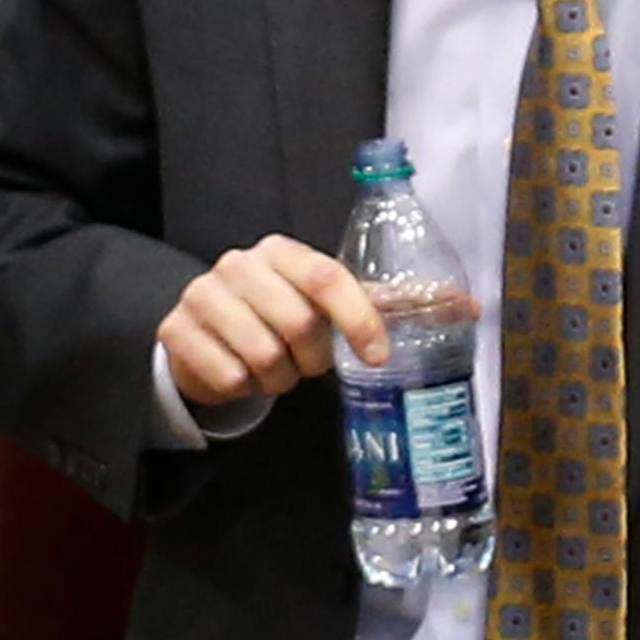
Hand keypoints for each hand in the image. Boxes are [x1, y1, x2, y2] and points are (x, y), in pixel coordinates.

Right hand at [157, 234, 388, 408]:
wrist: (204, 336)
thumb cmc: (273, 317)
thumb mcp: (321, 304)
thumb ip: (382, 304)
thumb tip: (463, 306)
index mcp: (280, 251)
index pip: (325, 277)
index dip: (357, 318)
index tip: (376, 356)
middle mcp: (238, 264)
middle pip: (298, 322)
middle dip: (312, 359)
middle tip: (305, 365)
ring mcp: (202, 294)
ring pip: (263, 355)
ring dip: (278, 378)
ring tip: (272, 370)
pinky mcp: (176, 328)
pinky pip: (229, 375)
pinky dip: (243, 388)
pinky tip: (239, 373)